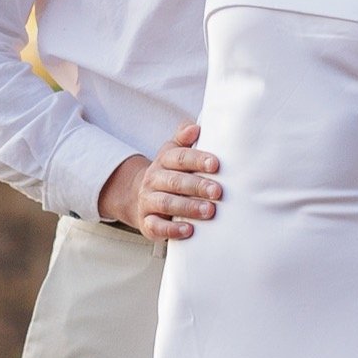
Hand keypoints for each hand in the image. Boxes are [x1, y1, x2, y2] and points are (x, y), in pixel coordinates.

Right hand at [97, 124, 221, 240]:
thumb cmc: (169, 174)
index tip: (215, 164)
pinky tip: (189, 230)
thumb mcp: (173, 152)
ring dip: (188, 207)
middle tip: (217, 191)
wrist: (140, 197)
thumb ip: (184, 139)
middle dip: (197, 185)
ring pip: (166, 203)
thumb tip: (195, 127)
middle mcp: (153, 179)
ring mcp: (148, 201)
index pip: (178, 157)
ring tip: (209, 211)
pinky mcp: (147, 222)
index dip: (197, 159)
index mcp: (163, 161)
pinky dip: (171, 230)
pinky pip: (156, 226)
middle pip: (174, 181)